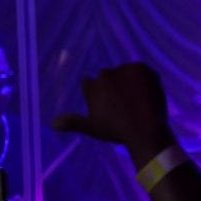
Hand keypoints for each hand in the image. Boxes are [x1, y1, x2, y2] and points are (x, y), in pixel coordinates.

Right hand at [53, 63, 175, 167]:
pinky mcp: (141, 68)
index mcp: (90, 86)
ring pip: (127, 73)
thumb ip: (73, 122)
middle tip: (128, 106)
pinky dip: (147, 80)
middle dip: (118, 88)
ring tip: (138, 102)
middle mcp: (104, 74)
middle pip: (110, 77)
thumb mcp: (93, 128)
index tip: (111, 104)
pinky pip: (144, 72)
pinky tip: (148, 95)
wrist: (144, 130)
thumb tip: (52, 124)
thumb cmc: (117, 132)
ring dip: (132, 83)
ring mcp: (123, 70)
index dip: (101, 94)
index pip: (90, 82)